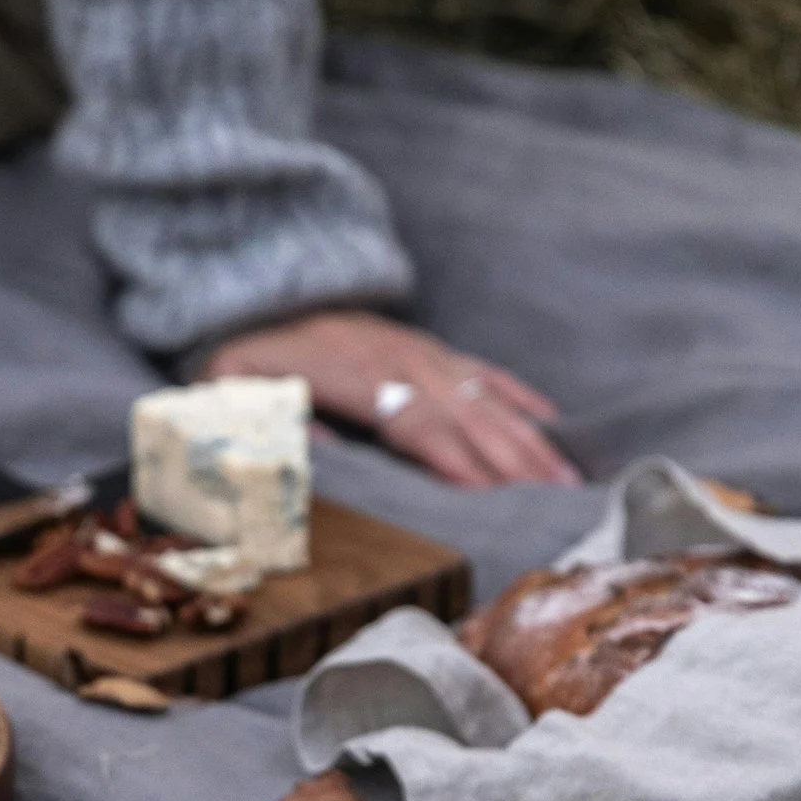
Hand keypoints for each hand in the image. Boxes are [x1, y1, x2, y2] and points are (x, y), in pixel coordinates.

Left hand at [202, 310, 578, 488]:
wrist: (262, 297)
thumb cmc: (248, 358)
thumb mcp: (234, 383)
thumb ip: (262, 414)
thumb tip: (309, 447)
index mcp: (353, 375)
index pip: (415, 423)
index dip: (453, 459)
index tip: (489, 497)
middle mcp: (398, 362)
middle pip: (465, 415)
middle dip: (513, 461)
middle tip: (554, 503)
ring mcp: (420, 352)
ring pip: (485, 398)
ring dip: (528, 440)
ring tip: (566, 481)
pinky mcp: (430, 348)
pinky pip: (485, 371)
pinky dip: (521, 397)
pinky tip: (553, 422)